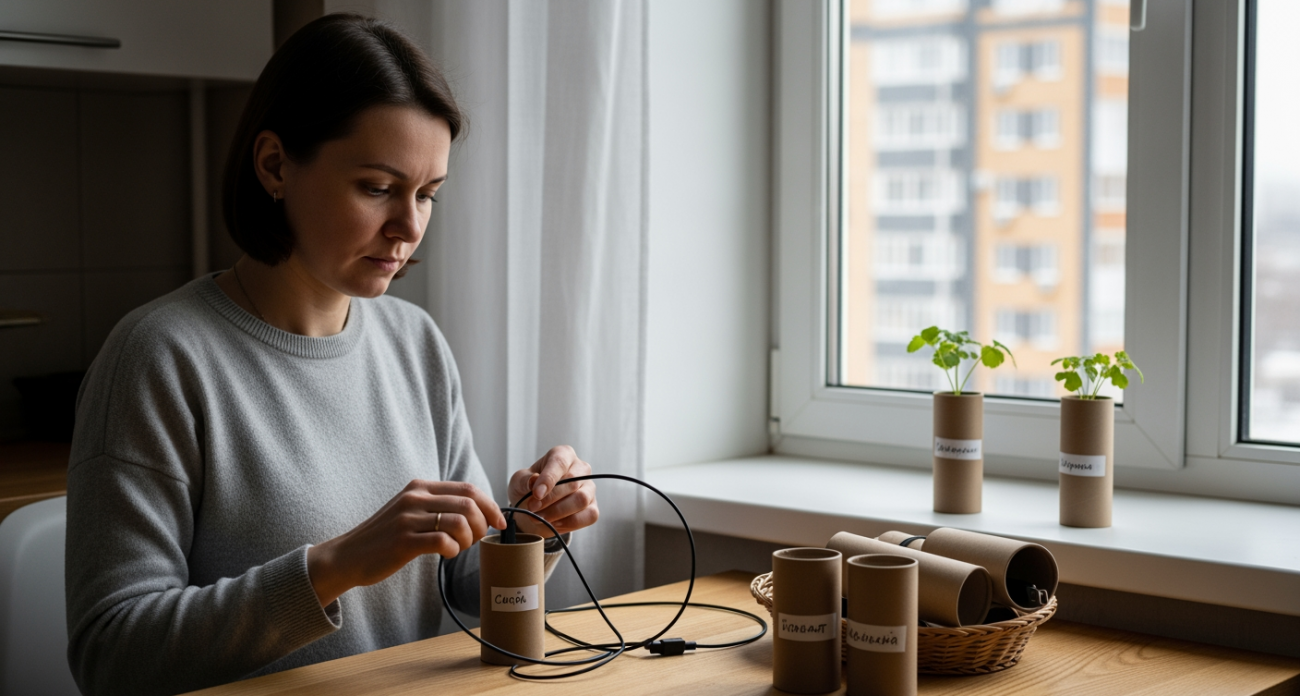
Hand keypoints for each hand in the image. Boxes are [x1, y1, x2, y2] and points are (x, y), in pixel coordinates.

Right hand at [306, 480, 506, 606]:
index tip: (499, 522)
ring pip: (459, 521)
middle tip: (476, 539)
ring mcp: (408, 519)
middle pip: (468, 503)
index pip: (468, 488)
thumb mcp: (410, 510)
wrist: (347, 556)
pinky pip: (444, 542)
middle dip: (482, 524)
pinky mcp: (403, 541)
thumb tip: (479, 511)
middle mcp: (415, 498)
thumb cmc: (385, 537)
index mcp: (419, 487)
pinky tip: (446, 554)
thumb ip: (438, 505)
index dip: (490, 505)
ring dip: (469, 538)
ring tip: (459, 547)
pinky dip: (454, 550)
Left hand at [507, 445, 599, 537]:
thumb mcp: (519, 481)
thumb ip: (525, 480)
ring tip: (540, 518)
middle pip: (571, 483)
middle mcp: (580, 468)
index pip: (560, 463)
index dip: (548, 479)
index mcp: (563, 455)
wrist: (535, 507)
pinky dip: (570, 523)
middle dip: (549, 499)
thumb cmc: (529, 488)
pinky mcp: (593, 507)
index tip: (536, 494)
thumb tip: (534, 481)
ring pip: (581, 500)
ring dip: (558, 512)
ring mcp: (589, 488)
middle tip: (532, 509)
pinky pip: (590, 515)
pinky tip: (554, 524)